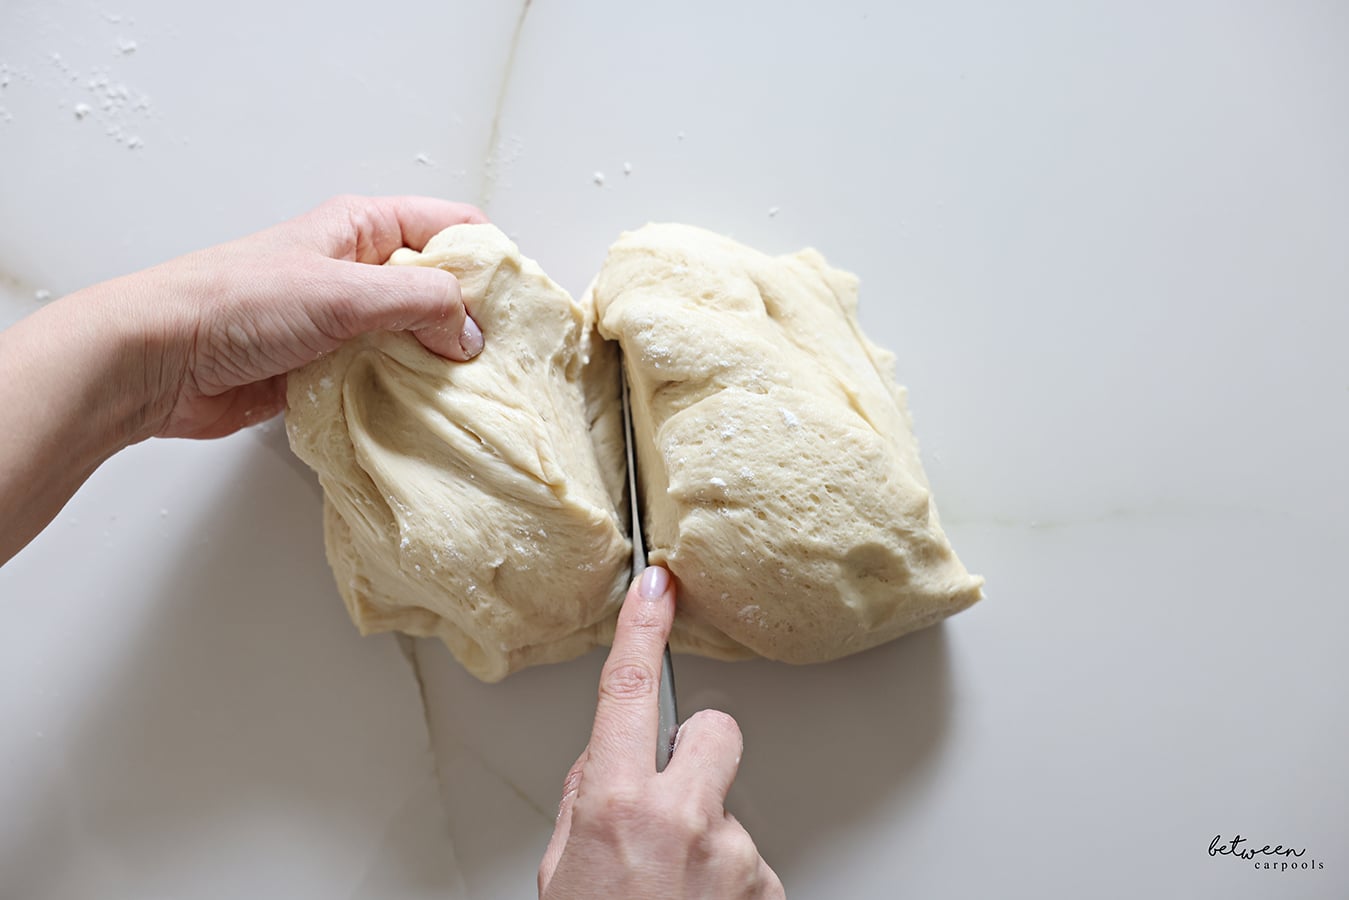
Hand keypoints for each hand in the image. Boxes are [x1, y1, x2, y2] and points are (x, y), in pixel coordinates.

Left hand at [123, 194, 487, 439]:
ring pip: (415, 340)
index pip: (452, 228)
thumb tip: (471, 333)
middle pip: (440, 290)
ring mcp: (344, 323)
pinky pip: (385, 379)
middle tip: (502, 360)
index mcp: (364, 229)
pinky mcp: (328, 370)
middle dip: (471, 322)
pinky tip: (426, 415)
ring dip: (439, 366)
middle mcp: (359, 271)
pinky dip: (407, 395)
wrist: (159, 362)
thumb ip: (420, 304)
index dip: (490, 261)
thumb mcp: (343, 291)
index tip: (519, 305)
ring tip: (471, 394)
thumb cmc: (235, 304)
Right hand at [538, 566, 784, 899]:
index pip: (631, 689)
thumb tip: (610, 760)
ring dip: (708, 843)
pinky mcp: (766, 888)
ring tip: (674, 895)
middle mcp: (685, 818)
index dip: (644, 626)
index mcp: (618, 804)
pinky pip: (748, 862)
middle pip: (716, 733)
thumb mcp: (564, 870)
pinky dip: (727, 885)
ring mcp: (734, 855)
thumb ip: (588, 801)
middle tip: (671, 806)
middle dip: (698, 757)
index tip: (659, 583)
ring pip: (730, 812)